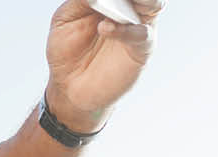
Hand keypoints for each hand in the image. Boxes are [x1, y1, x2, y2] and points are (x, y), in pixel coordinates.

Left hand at [44, 0, 164, 131]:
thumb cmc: (67, 50)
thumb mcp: (65, 19)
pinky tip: (104, 28)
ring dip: (139, 1)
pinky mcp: (141, 49)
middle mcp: (130, 9)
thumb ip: (79, 2)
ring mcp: (138, 27)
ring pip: (152, 5)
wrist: (69, 86)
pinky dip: (124, 29)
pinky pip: (140, 33)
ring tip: (113, 5)